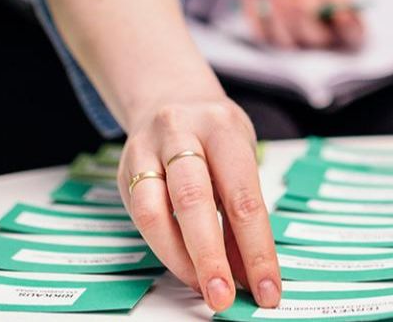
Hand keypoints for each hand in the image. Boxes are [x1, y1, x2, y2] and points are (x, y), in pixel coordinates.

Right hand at [119, 95, 279, 312]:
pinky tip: (184, 267)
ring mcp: (146, 149)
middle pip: (194, 200)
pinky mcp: (125, 169)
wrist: (170, 96)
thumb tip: (251, 273)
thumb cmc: (214, 135)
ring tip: (202, 288)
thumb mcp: (240, 158)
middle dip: (211, 258)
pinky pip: (140, 214)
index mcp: (222, 128)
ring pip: (154, 210)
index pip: (243, 196)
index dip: (257, 249)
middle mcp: (181, 132)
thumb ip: (242, 212)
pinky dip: (163, 247)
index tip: (267, 289)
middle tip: (224, 297)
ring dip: (181, 259)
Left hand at [238, 0, 364, 49]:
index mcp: (349, 27)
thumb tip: (307, 10)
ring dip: (275, 14)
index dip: (348, 28)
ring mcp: (301, 48)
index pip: (354, 36)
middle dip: (296, 14)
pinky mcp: (275, 44)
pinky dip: (253, 15)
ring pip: (284, 42)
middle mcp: (327, 45)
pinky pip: (261, 37)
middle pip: (313, 40)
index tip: (341, 13)